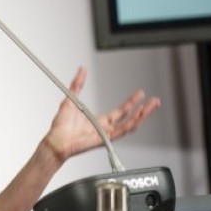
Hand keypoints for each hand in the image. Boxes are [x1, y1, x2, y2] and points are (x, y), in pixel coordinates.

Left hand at [45, 67, 160, 162]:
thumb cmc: (60, 126)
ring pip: (130, 125)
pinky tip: (139, 117)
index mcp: (99, 121)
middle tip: (155, 100)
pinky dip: (130, 124)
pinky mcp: (104, 139)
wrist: (55, 140)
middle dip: (144, 109)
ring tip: (152, 106)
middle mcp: (105, 128)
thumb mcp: (71, 99)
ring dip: (143, 115)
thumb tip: (81, 70)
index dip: (131, 102)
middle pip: (129, 118)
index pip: (121, 111)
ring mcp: (106, 134)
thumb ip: (77, 84)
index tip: (140, 94)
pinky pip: (121, 132)